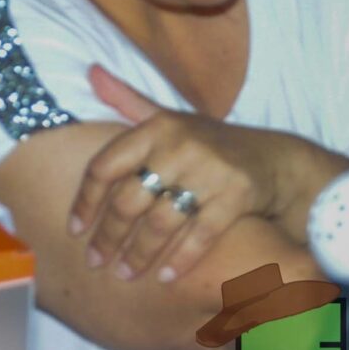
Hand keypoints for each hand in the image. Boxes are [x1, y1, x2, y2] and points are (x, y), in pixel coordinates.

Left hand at [67, 66, 311, 284]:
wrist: (273, 159)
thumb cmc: (207, 142)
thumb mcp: (168, 116)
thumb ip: (127, 99)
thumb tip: (90, 71)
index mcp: (158, 127)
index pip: (105, 166)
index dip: (85, 201)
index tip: (74, 229)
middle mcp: (181, 145)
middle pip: (129, 200)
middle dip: (108, 237)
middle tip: (95, 262)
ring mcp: (210, 171)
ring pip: (161, 222)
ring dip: (138, 255)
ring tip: (123, 275)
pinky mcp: (236, 196)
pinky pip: (200, 235)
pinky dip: (182, 259)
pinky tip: (165, 277)